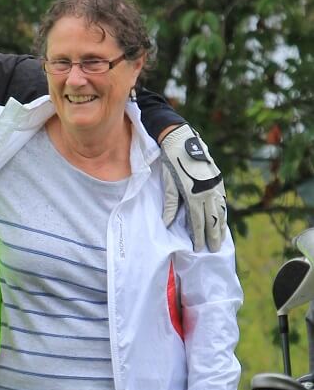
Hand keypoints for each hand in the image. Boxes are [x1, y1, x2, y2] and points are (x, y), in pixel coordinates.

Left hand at [160, 124, 226, 252]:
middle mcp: (208, 192)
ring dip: (221, 226)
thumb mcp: (168, 183)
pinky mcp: (218, 179)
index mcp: (194, 194)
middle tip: (214, 250)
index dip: (199, 236)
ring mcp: (215, 185)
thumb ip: (169, 204)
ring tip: (221, 238)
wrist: (181, 139)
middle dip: (213, 236)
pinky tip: (222, 219)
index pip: (198, 222)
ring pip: (221, 210)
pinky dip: (223, 212)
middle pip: (213, 219)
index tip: (198, 248)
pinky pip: (222, 200)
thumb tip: (166, 224)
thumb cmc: (170, 161)